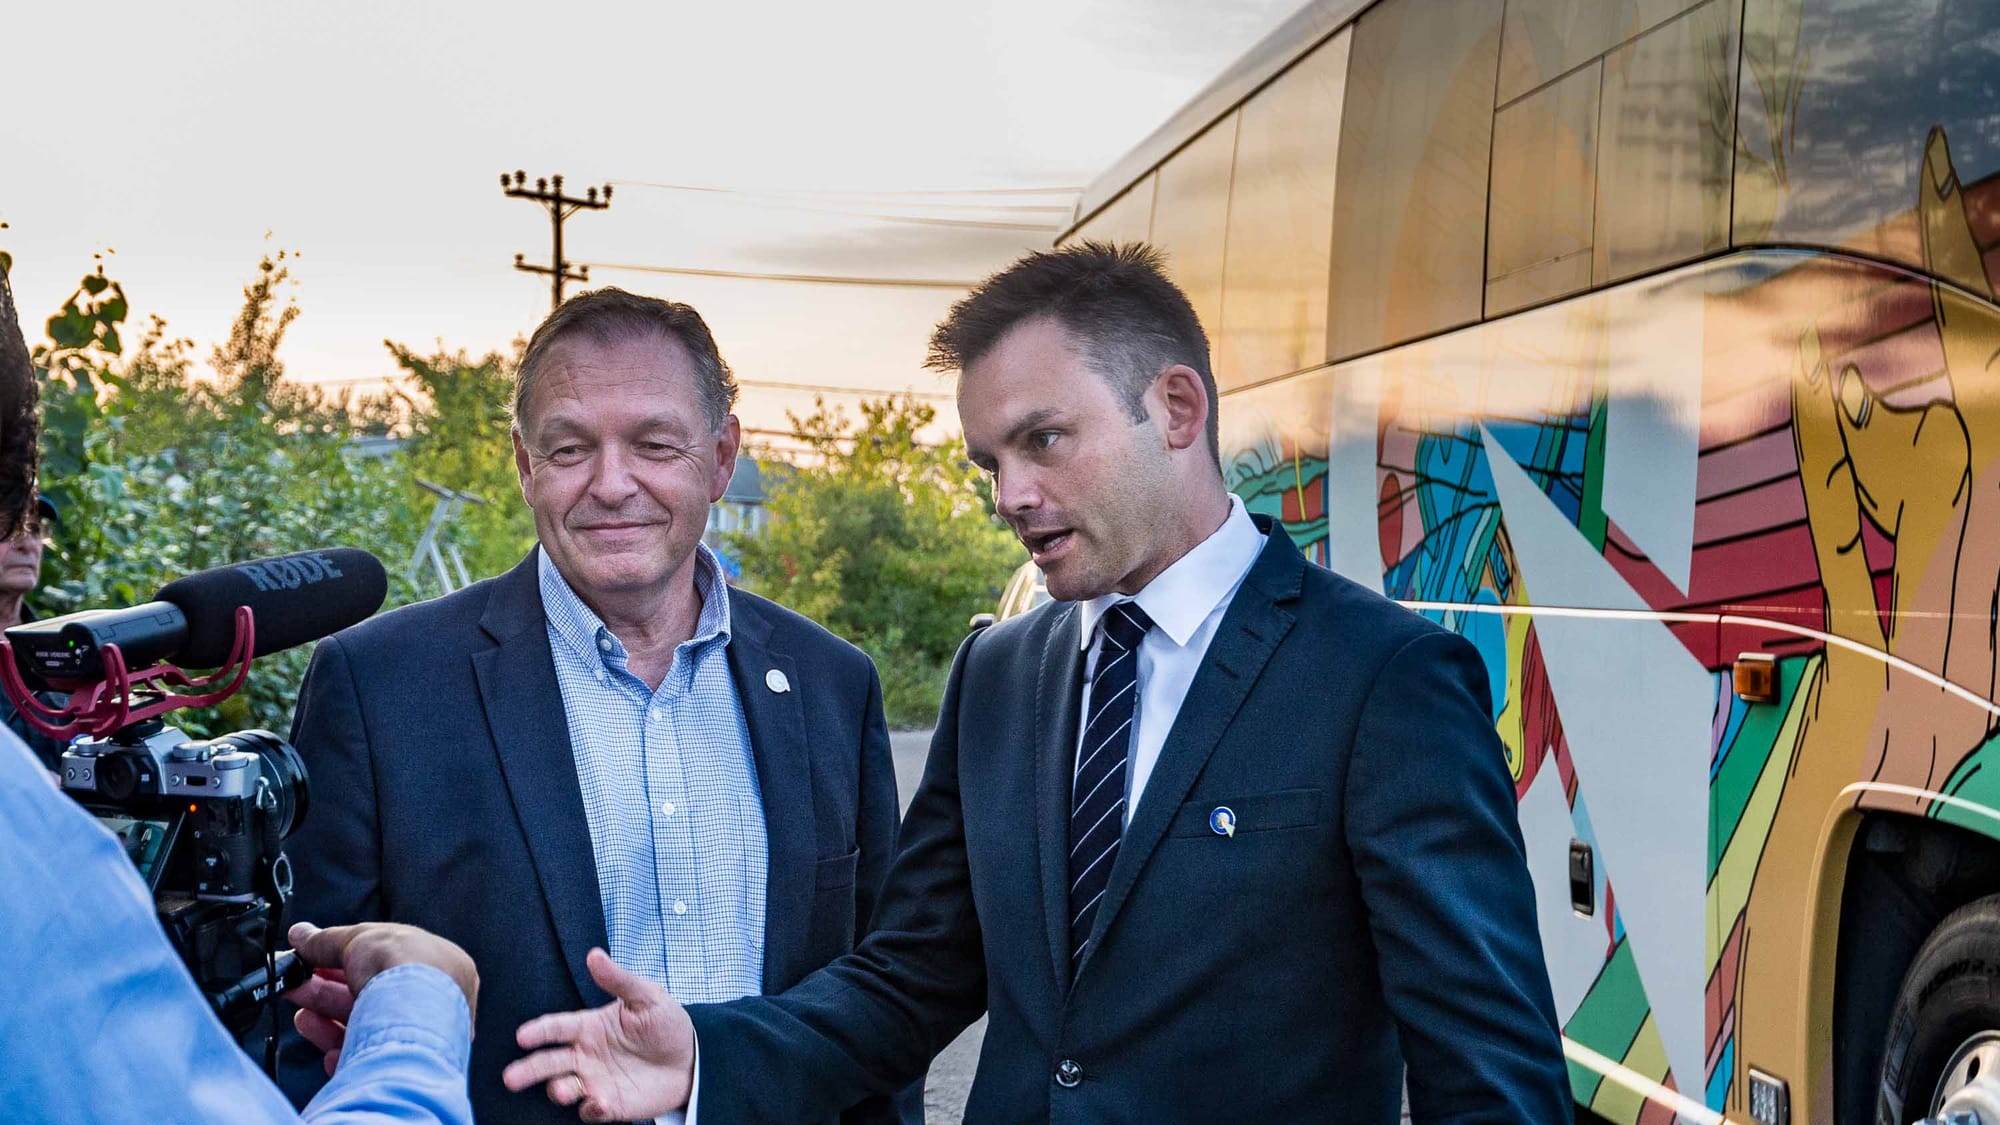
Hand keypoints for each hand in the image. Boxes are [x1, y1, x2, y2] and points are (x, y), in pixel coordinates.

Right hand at [288, 921, 481, 1074]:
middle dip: (327, 993)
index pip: (385, 964)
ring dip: (328, 1023)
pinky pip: (369, 1063)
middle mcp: (433, 1002)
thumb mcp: (360, 939)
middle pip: (370, 998)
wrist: (416, 1017)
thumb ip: (327, 940)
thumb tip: (299, 934)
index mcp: (437, 965)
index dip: (346, 962)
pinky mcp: (402, 1066)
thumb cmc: (403, 966)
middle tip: (295, 989)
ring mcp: (419, 1036)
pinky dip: (345, 1056)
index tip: (313, 963)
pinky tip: (329, 1053)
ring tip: (301, 1017)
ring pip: (366, 1030)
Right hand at [503, 948, 693, 1121]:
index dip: (539, 1031)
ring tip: (562, 1090)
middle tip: (511, 1077)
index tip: (522, 1036)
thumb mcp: (647, 997)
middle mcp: (585, 1055)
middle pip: (548, 1062)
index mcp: (589, 1027)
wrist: (692, 1058)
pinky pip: (591, 1110)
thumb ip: (619, 980)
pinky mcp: (609, 1104)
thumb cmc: (666, 1023)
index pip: (556, 1027)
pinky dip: (590, 1108)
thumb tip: (594, 955)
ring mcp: (595, 1080)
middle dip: (528, 1070)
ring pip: (564, 1088)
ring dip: (559, 1090)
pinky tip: (598, 1102)